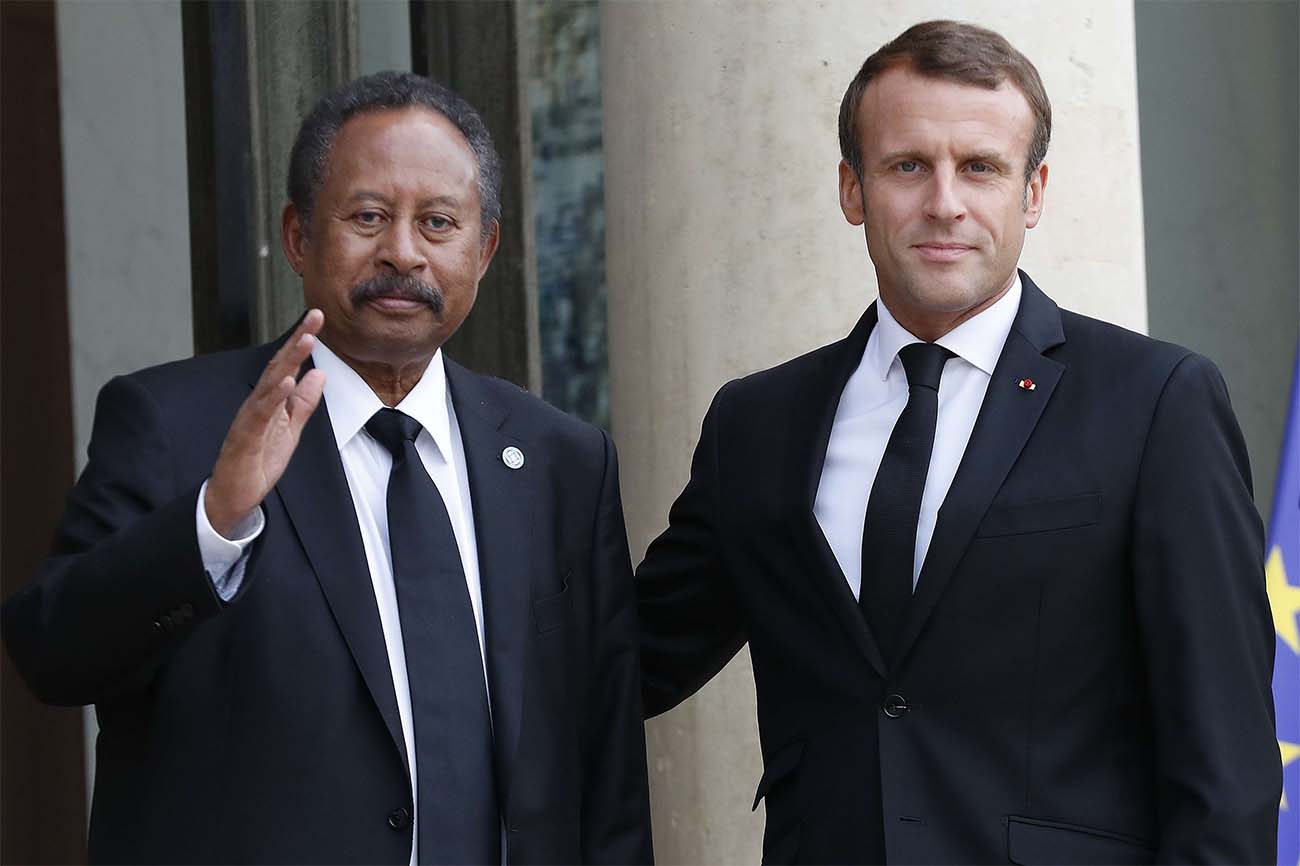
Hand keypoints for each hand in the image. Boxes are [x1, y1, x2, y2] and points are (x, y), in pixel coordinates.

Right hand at [204, 310, 326, 537]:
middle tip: (315, 316)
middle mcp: (258, 403)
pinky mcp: (245, 437)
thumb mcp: (291, 429)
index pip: (287, 364)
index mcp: (270, 400)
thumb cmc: (258, 460)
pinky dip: (272, 397)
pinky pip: (259, 414)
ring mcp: (250, 418)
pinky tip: (285, 382)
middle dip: (297, 339)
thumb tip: (318, 374)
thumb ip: (303, 402)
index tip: (318, 317)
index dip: (302, 340)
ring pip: (269, 383)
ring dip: (288, 361)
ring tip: (305, 340)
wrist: (234, 495)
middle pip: (278, 365)